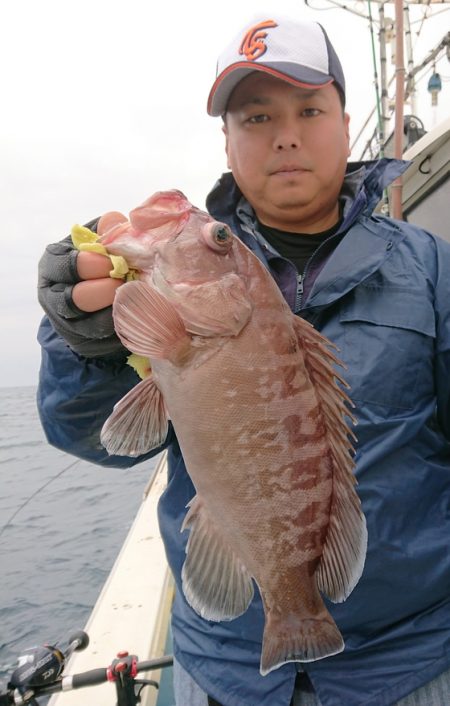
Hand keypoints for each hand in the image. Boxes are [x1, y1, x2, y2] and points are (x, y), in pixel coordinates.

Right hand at [38, 220, 127, 357]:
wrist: (98, 298)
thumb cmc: (99, 261)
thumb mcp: (99, 242)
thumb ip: (107, 232)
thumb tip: (115, 220)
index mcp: (54, 265)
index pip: (62, 264)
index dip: (87, 264)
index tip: (111, 261)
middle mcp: (55, 297)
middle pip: (75, 299)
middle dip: (103, 290)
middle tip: (125, 282)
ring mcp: (70, 325)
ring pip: (91, 325)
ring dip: (118, 311)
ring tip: (138, 297)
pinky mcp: (88, 343)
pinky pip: (108, 339)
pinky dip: (127, 327)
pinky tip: (142, 314)